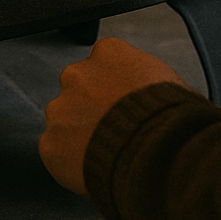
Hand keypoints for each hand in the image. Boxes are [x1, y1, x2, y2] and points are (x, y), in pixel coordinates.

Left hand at [39, 37, 188, 196]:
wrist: (156, 152)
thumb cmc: (170, 117)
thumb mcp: (170, 83)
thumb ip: (151, 80)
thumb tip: (165, 93)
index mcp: (108, 51)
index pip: (104, 63)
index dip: (115, 87)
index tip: (124, 104)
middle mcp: (77, 73)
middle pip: (79, 88)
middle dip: (91, 107)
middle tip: (113, 130)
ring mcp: (60, 108)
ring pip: (64, 120)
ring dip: (78, 133)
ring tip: (107, 153)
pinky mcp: (50, 143)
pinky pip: (55, 151)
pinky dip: (69, 162)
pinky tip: (93, 168)